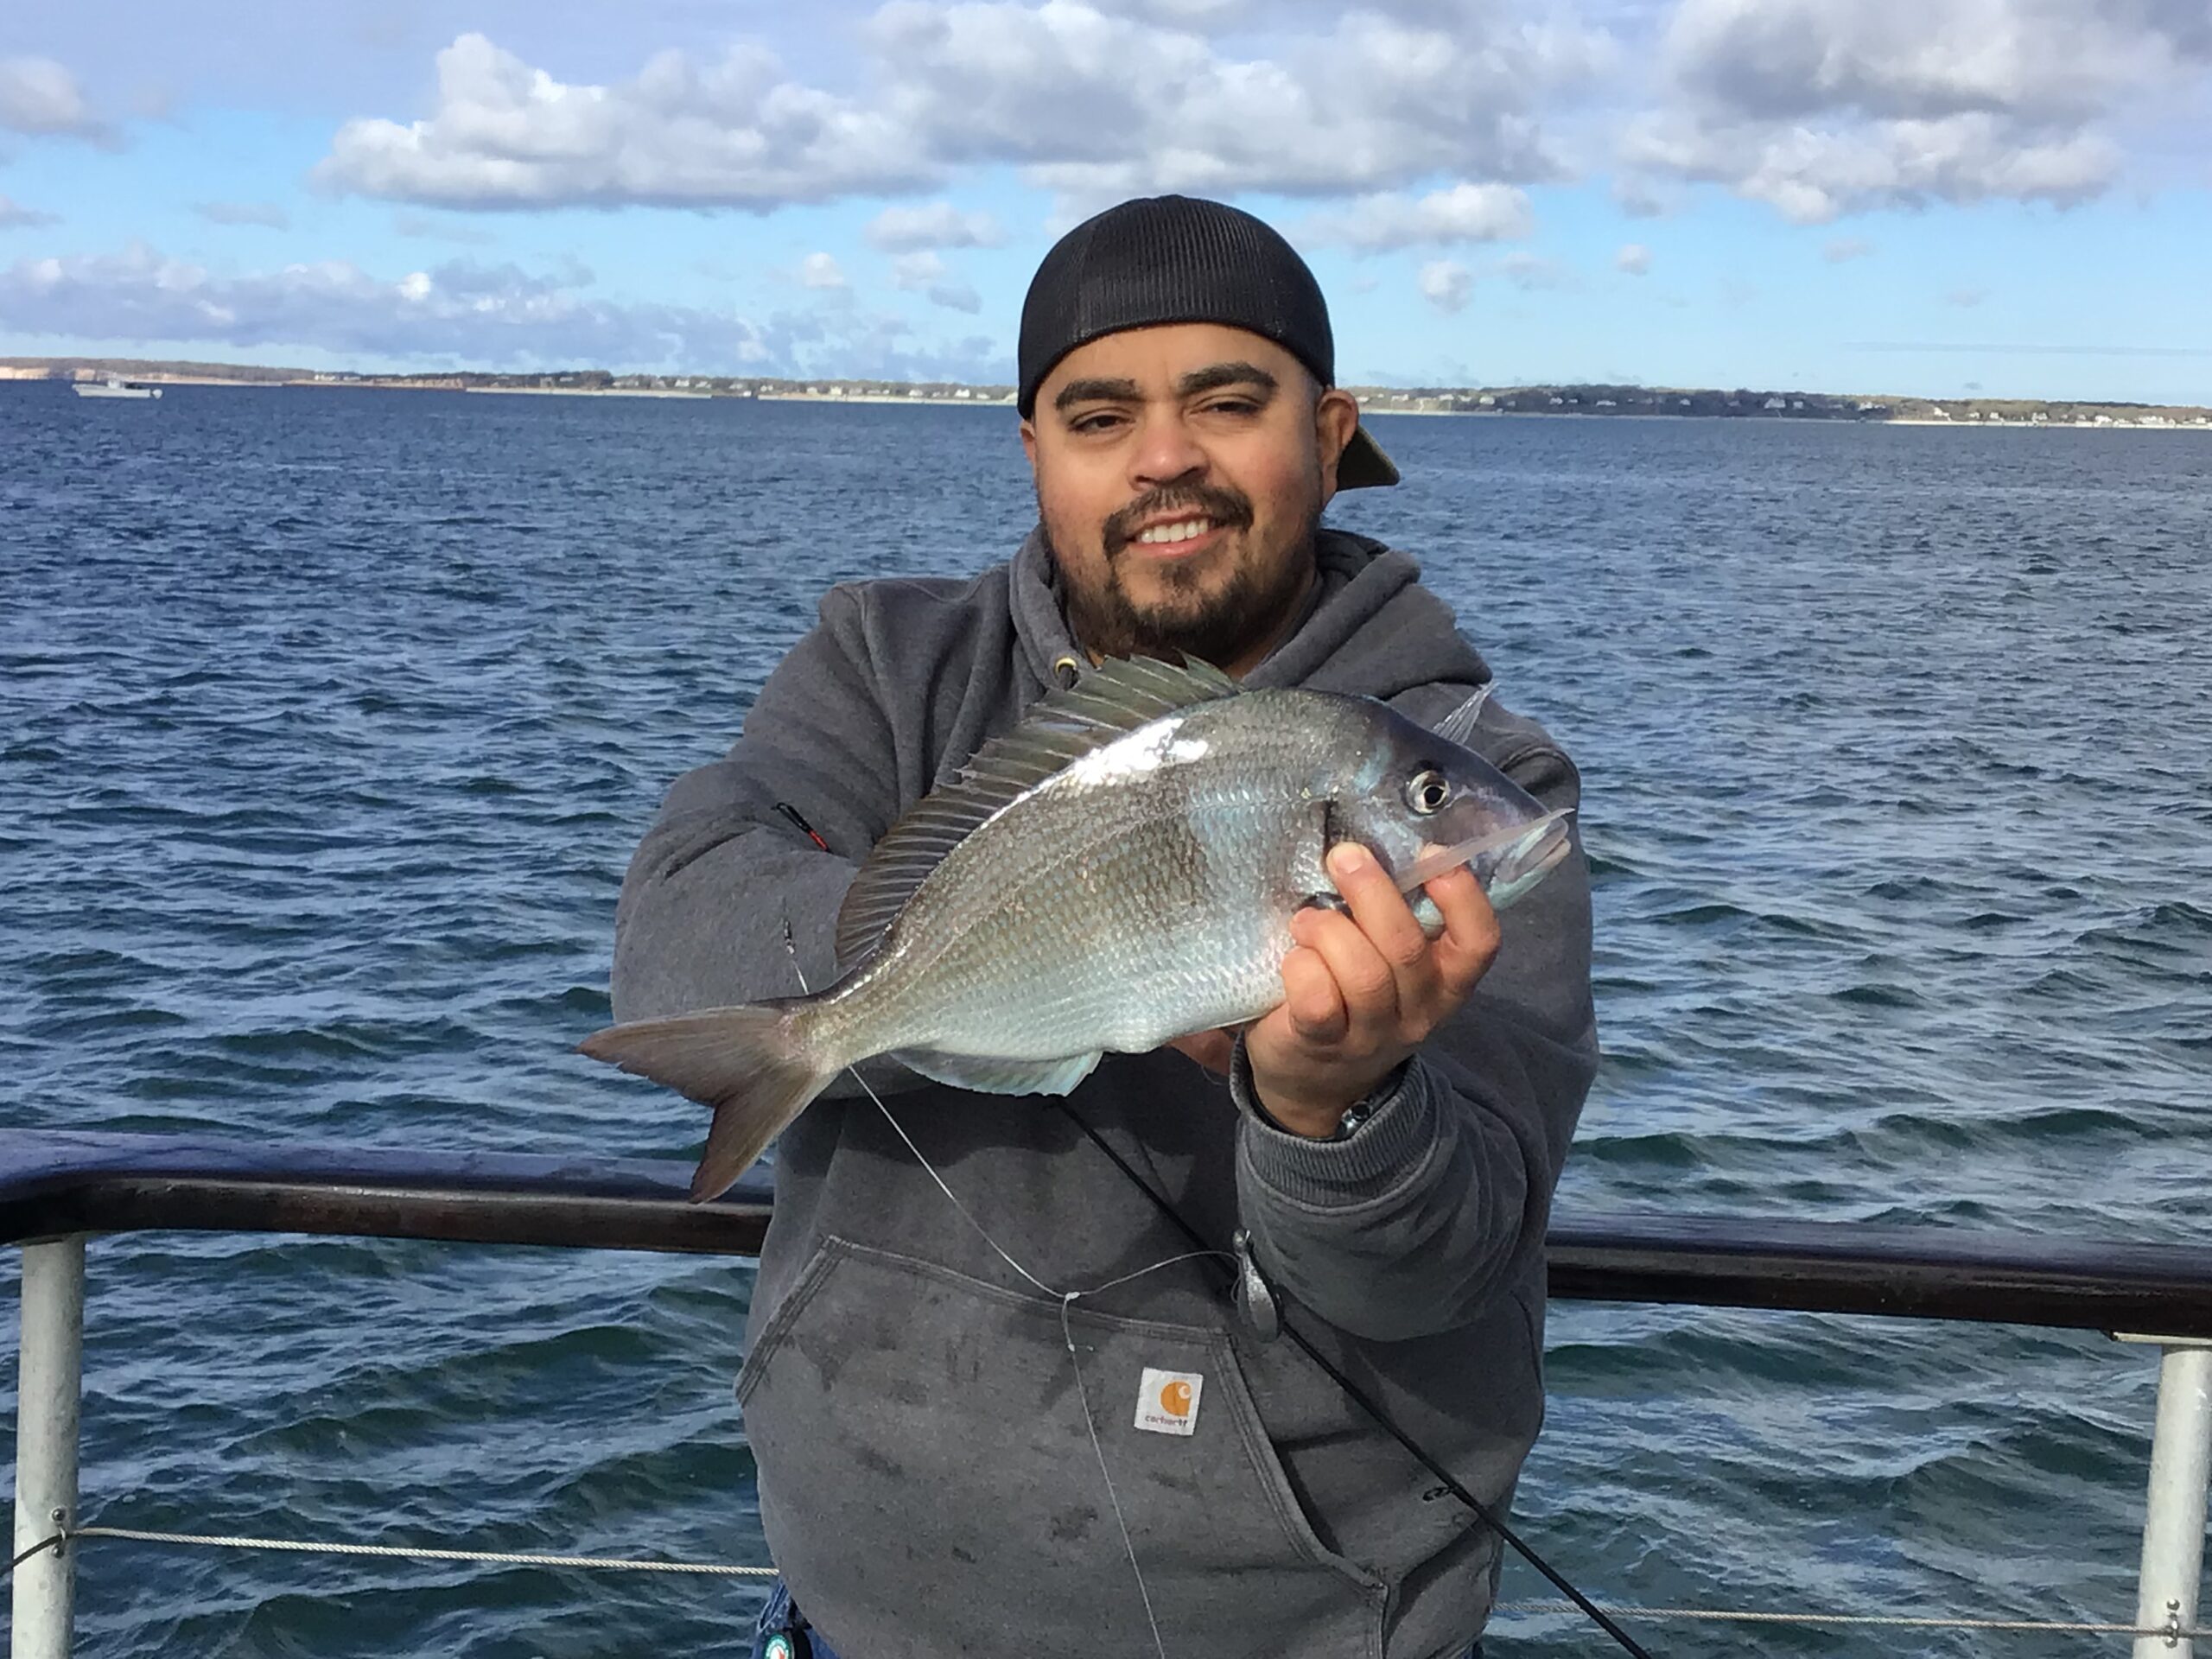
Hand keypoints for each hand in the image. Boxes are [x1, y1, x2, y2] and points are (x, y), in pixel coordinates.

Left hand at [1243, 843, 1499, 1136]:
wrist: (1314, 1083)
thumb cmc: (1355, 1000)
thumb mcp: (1393, 967)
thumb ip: (1396, 920)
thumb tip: (1373, 850)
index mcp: (1447, 981)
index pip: (1480, 942)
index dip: (1463, 896)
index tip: (1431, 854)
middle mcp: (1418, 1011)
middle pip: (1406, 948)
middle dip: (1372, 892)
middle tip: (1343, 858)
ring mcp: (1371, 1033)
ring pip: (1363, 974)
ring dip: (1328, 930)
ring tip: (1305, 919)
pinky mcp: (1321, 1044)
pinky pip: (1317, 1000)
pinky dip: (1300, 967)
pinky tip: (1292, 958)